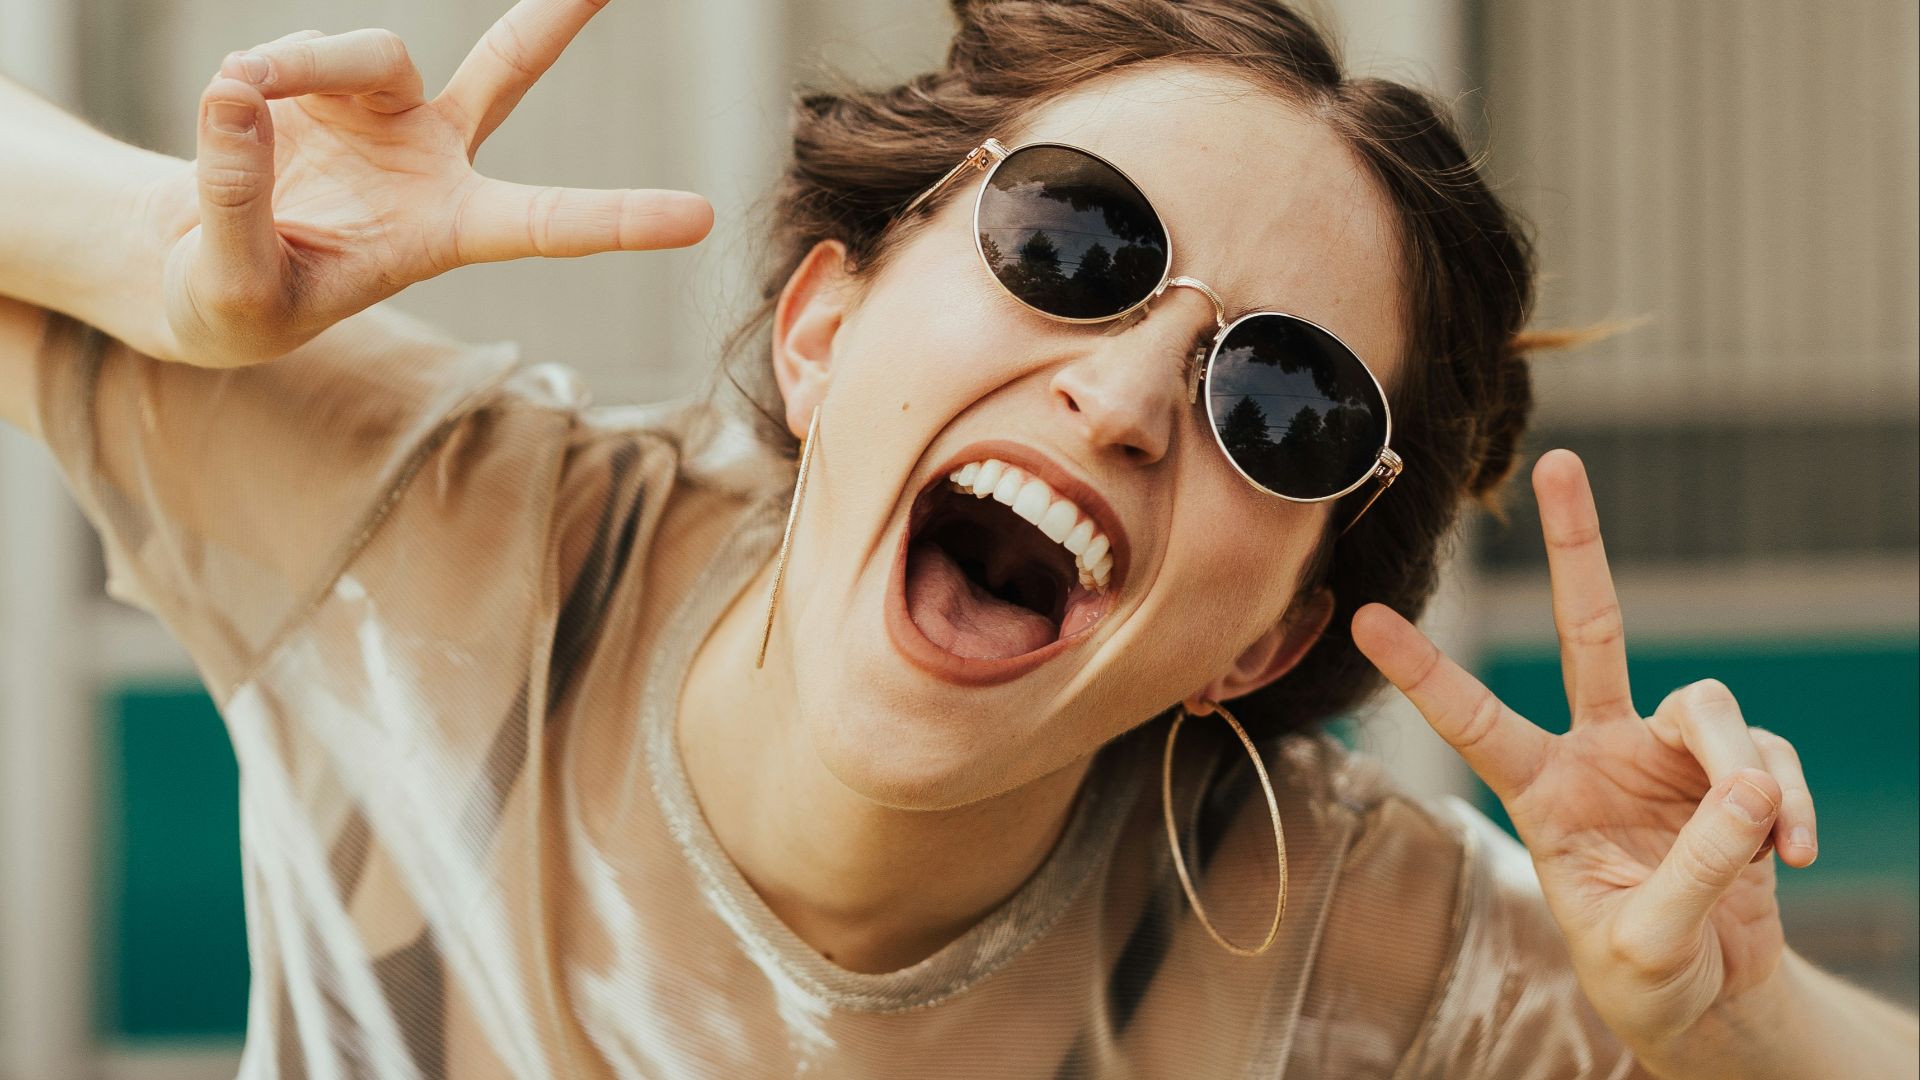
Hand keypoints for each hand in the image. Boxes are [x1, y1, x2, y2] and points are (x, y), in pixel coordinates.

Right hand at [159, 0, 712, 366]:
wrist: (196, 267)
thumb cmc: (237, 303)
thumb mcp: (236, 288)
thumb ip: (240, 202)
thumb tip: (236, 95)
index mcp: (449, 231)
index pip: (547, 224)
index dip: (621, 219)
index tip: (700, 218)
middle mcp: (432, 159)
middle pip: (507, 69)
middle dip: (555, 17)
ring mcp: (382, 109)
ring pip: (370, 51)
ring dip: (301, 65)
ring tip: (241, 95)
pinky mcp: (323, 78)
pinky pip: (296, 52)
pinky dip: (258, 73)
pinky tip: (231, 104)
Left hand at [1351, 450, 1818, 1058]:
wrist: (1709, 997)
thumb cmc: (1645, 972)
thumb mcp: (1645, 942)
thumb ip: (1692, 871)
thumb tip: (1749, 792)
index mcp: (1541, 792)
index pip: (1473, 721)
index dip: (1424, 672)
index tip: (1365, 618)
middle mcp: (1598, 752)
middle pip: (1589, 629)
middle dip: (1576, 546)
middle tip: (1561, 461)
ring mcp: (1668, 753)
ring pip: (1708, 706)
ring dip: (1743, 769)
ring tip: (1763, 841)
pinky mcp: (1736, 772)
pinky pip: (1770, 760)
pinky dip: (1787, 805)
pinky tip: (1790, 855)